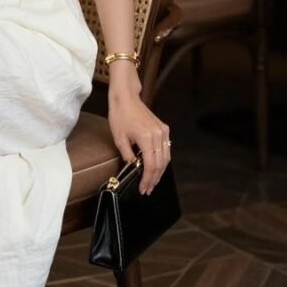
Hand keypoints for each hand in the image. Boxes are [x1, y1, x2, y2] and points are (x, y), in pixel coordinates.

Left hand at [106, 72, 170, 194]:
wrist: (126, 98)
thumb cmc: (120, 115)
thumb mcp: (119, 138)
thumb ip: (128, 155)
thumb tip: (134, 167)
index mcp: (146, 138)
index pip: (150, 165)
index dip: (147, 179)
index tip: (143, 188)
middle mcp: (158, 135)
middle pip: (161, 164)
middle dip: (154, 178)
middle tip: (148, 189)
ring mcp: (163, 131)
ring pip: (166, 157)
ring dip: (160, 171)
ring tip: (152, 181)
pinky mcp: (164, 129)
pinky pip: (166, 149)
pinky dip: (162, 160)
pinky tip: (155, 167)